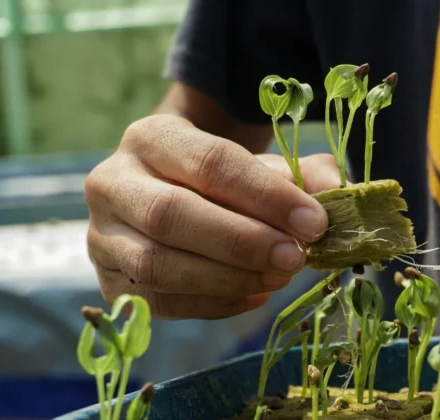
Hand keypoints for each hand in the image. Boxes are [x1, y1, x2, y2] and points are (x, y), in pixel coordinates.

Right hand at [84, 114, 339, 319]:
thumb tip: (338, 191)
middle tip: (295, 257)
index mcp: (152, 137)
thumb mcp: (258, 165)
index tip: (314, 221)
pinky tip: (253, 292)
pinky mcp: (109, 280)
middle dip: (241, 242)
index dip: (265, 195)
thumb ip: (300, 173)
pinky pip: (159, 302)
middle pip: (170, 215)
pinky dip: (213, 303)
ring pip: (157, 265)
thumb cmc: (218, 180)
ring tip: (278, 276)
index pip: (209, 163)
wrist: (166, 195)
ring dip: (227, 278)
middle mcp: (112, 182)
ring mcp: (102, 235)